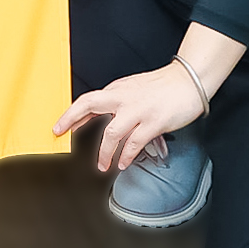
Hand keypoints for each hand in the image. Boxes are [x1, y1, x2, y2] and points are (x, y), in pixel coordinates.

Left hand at [55, 61, 206, 171]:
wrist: (188, 81)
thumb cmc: (162, 86)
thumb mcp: (132, 88)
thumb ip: (115, 101)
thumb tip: (98, 113)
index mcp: (117, 90)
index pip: (87, 100)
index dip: (71, 114)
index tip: (60, 126)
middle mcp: (123, 98)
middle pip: (89, 105)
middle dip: (71, 119)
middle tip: (60, 133)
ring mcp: (138, 110)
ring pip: (112, 133)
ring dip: (105, 152)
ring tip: (103, 165)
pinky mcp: (154, 122)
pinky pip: (135, 143)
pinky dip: (127, 155)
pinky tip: (123, 163)